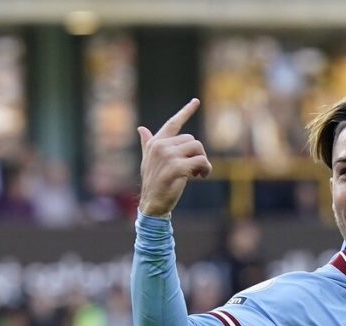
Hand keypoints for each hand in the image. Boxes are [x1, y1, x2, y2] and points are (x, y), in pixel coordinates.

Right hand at [137, 98, 212, 216]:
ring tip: (197, 173)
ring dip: (203, 163)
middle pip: (193, 140)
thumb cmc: (153, 182)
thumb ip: (147, 143)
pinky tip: (200, 177)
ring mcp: (167, 156)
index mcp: (156, 142)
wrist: (152, 203)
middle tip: (195, 169)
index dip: (186, 111)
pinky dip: (205, 169)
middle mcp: (161, 146)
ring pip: (198, 149)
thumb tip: (141, 129)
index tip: (196, 101)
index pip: (173, 123)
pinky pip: (200, 161)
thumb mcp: (148, 160)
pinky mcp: (175, 168)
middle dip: (198, 155)